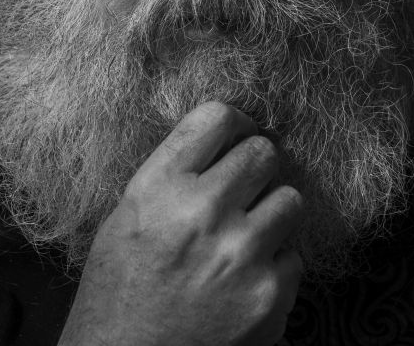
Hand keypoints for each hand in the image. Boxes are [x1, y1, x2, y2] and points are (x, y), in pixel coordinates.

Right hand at [58, 101, 304, 345]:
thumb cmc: (119, 291)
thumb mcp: (125, 217)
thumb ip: (172, 177)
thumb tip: (223, 142)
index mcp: (159, 187)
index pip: (216, 118)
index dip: (233, 121)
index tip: (235, 134)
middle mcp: (201, 213)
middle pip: (262, 152)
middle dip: (254, 168)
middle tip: (242, 189)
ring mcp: (240, 255)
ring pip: (290, 199)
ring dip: (271, 213)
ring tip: (245, 236)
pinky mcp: (269, 295)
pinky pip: (294, 256)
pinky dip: (274, 266)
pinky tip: (242, 280)